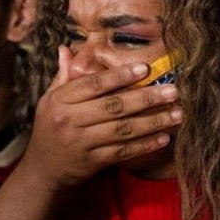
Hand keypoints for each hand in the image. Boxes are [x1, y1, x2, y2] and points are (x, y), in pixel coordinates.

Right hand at [21, 46, 181, 190]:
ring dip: (153, 122)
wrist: (42, 171)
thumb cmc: (49, 129)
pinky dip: (145, 145)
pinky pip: (124, 152)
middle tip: (172, 91)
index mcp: (60, 100)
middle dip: (146, 98)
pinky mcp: (92, 162)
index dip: (120, 75)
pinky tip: (164, 137)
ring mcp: (81, 143)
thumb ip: (62, 76)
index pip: (93, 84)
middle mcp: (69, 120)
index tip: (145, 69)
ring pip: (123, 130)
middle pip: (113, 106)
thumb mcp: (49, 100)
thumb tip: (66, 48)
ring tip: (177, 114)